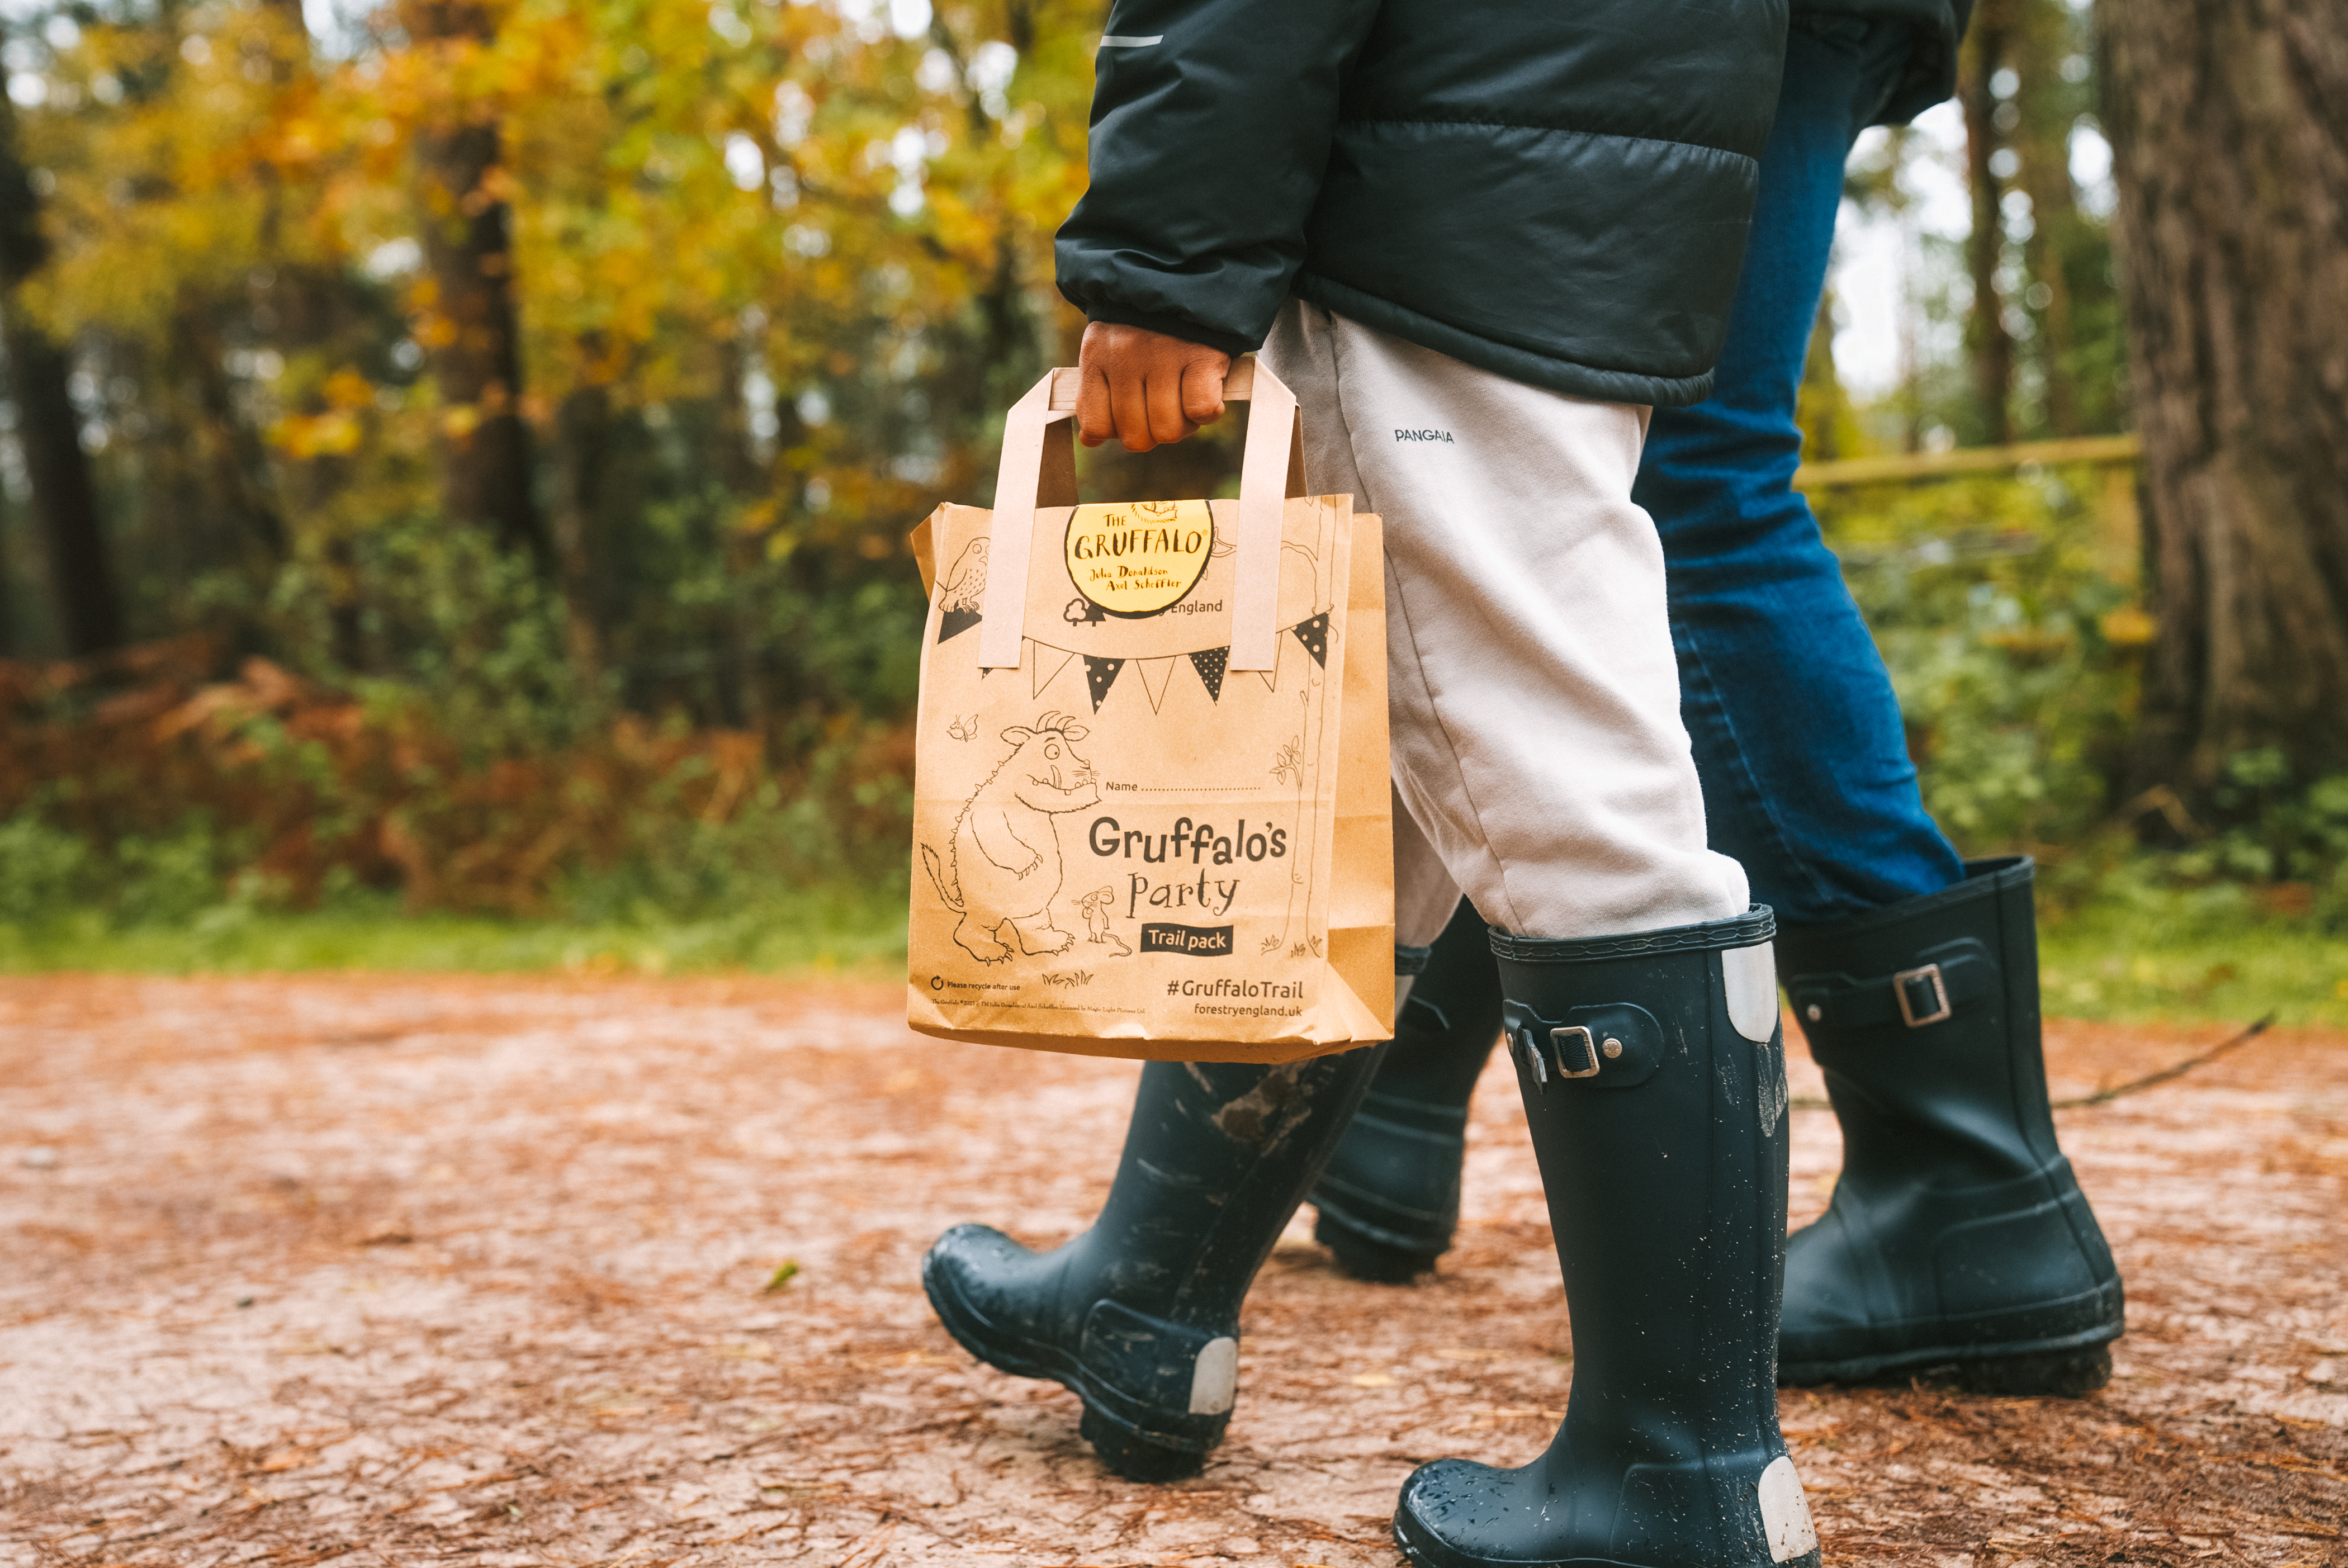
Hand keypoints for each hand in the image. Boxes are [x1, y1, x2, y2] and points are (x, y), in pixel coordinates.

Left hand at [1078, 322, 1229, 452]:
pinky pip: (1201, 410)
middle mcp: (1126, 358)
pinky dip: (1208, 411)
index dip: (1118, 431)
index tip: (1133, 415)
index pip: (1098, 426)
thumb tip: (1091, 440)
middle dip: (1153, 432)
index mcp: (1098, 358)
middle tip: (1165, 408)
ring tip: (1186, 399)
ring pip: (1168, 430)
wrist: (1183, 272)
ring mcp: (1163, 356)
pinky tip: (1206, 390)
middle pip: (1136, 437)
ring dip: (1183, 425)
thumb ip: (1098, 394)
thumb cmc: (1144, 325)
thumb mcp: (1108, 350)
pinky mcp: (1200, 356)